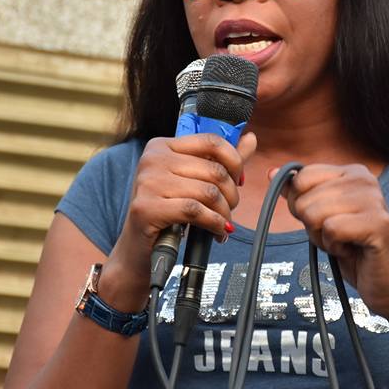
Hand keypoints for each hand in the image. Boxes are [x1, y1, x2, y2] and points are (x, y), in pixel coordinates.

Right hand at [100, 132, 256, 309]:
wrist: (137, 250)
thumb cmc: (167, 214)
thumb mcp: (193, 182)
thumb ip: (222, 160)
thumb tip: (251, 138)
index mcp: (162, 146)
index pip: (211, 141)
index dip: (234, 161)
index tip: (239, 181)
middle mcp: (152, 159)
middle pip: (214, 170)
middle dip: (231, 194)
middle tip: (230, 210)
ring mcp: (147, 182)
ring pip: (208, 192)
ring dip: (224, 213)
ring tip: (223, 225)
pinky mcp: (146, 208)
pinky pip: (195, 211)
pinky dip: (214, 224)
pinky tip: (217, 233)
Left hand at [278, 164, 388, 322]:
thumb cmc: (353, 248)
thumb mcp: (320, 217)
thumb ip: (299, 194)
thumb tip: (271, 172)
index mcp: (353, 171)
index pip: (302, 177)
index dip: (300, 203)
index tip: (323, 219)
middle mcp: (365, 179)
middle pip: (305, 197)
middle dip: (312, 225)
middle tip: (338, 236)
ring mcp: (375, 199)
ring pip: (314, 213)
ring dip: (323, 237)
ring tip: (345, 242)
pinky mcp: (379, 223)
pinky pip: (331, 229)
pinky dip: (334, 246)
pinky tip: (352, 249)